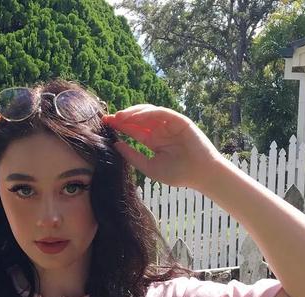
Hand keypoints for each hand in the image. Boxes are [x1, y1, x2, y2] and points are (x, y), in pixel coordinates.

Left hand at [102, 105, 222, 190]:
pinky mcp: (179, 120)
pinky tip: (134, 118)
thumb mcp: (149, 167)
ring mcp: (169, 124)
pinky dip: (147, 114)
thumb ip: (133, 156)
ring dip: (132, 113)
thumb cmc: (177, 174)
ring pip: (148, 113)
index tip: (105, 126)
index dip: (120, 127)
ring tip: (119, 117)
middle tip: (108, 119)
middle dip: (123, 118)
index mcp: (153, 141)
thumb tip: (115, 145)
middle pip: (138, 120)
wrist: (200, 175)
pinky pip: (161, 113)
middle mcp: (160, 130)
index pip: (133, 130)